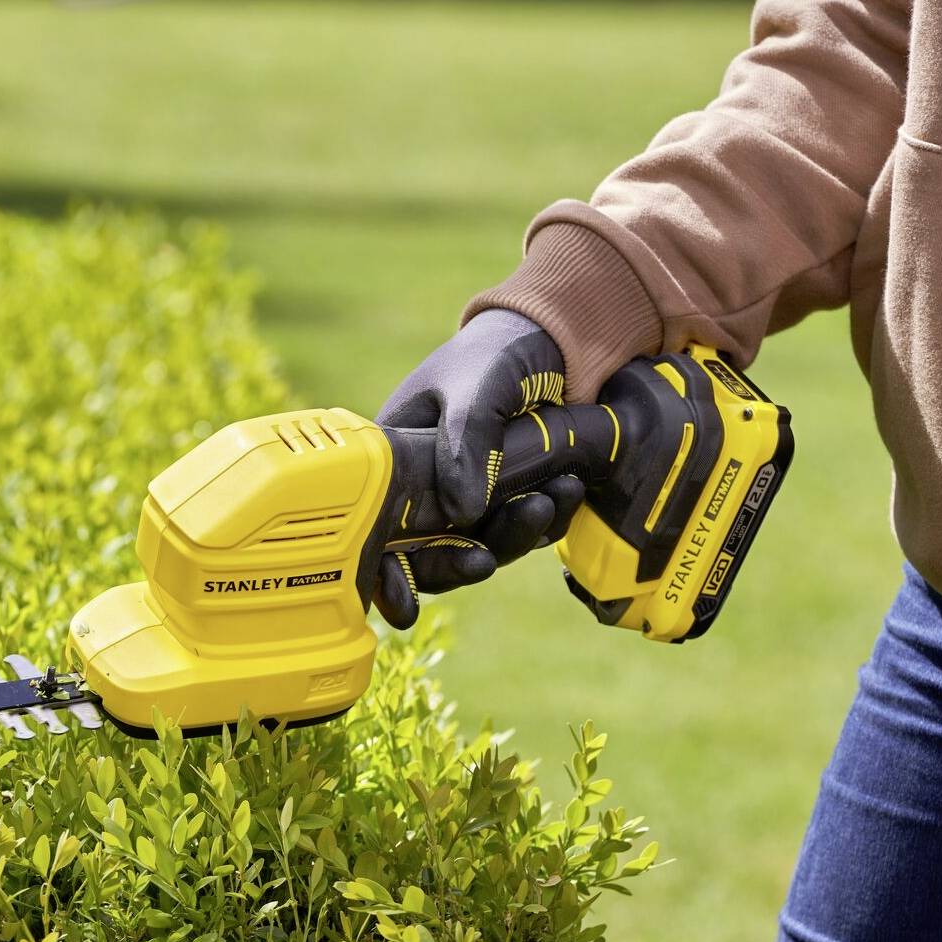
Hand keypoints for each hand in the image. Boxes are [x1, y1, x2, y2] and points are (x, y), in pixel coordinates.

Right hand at [371, 309, 582, 628]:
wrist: (561, 334)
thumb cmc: (497, 351)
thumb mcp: (475, 388)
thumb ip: (464, 444)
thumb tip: (463, 514)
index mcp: (394, 460)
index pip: (376, 527)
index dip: (384, 571)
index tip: (401, 607)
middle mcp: (426, 485)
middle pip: (430, 550)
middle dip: (459, 560)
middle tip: (488, 559)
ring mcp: (471, 493)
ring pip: (481, 543)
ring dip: (514, 535)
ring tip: (551, 501)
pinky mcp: (513, 495)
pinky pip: (522, 528)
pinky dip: (543, 521)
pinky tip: (566, 494)